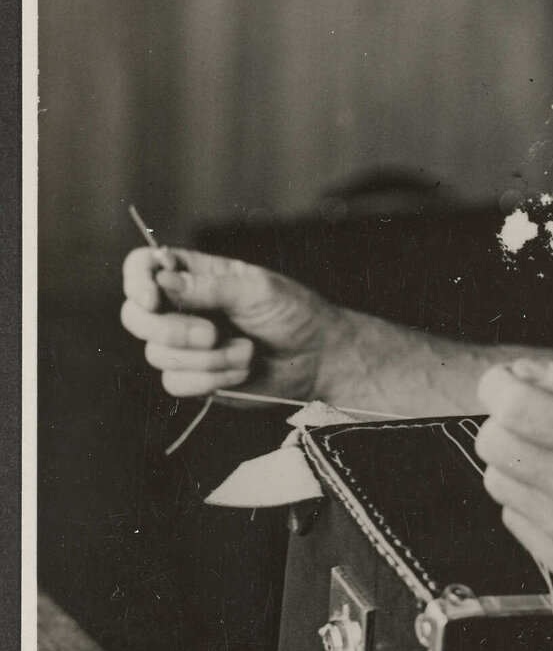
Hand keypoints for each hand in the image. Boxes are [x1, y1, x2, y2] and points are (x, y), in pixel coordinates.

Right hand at [120, 247, 337, 401]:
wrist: (318, 359)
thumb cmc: (293, 313)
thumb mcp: (256, 290)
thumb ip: (208, 287)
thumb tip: (162, 280)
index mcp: (193, 274)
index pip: (142, 267)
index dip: (136, 281)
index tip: (151, 299)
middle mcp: (181, 308)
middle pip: (135, 317)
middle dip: (171, 330)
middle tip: (212, 334)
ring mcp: (185, 345)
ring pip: (157, 354)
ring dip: (207, 359)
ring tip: (247, 351)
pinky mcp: (195, 378)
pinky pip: (175, 383)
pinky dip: (210, 380)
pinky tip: (241, 370)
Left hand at [473, 360, 552, 611]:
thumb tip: (523, 371)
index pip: (509, 403)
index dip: (501, 384)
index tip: (512, 383)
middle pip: (492, 442)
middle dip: (506, 420)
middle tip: (536, 420)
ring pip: (496, 482)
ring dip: (516, 461)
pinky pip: (514, 519)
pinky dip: (531, 500)